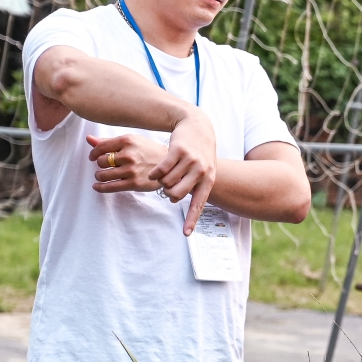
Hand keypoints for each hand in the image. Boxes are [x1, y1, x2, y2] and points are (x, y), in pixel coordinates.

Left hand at [88, 134, 166, 193]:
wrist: (169, 165)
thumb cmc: (148, 151)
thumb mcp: (132, 141)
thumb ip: (109, 141)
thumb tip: (88, 139)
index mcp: (128, 141)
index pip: (101, 147)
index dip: (94, 153)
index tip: (93, 157)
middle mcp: (129, 155)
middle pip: (101, 161)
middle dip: (101, 164)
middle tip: (105, 166)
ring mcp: (131, 170)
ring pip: (103, 174)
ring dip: (100, 175)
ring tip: (103, 175)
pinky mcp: (134, 183)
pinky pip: (110, 187)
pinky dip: (100, 187)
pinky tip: (97, 186)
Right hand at [151, 110, 216, 232]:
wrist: (198, 127)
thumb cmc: (199, 152)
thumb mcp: (204, 169)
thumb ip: (194, 185)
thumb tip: (176, 200)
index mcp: (208, 180)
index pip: (199, 204)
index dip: (191, 220)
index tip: (185, 234)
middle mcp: (201, 171)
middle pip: (176, 195)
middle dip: (168, 194)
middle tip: (166, 187)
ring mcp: (190, 161)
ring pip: (167, 182)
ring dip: (161, 182)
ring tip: (163, 176)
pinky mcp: (178, 151)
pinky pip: (160, 170)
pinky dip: (154, 174)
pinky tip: (153, 173)